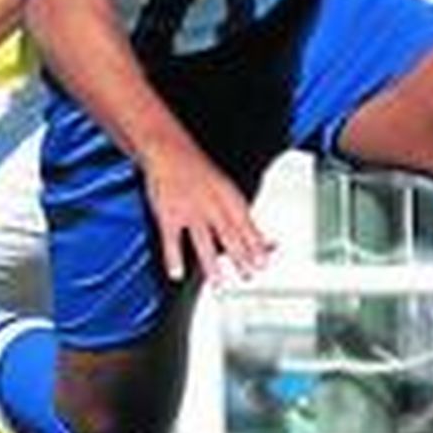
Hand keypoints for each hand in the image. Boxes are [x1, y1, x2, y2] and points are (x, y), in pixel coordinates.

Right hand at [141, 137, 274, 286]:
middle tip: (248, 275)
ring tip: (218, 282)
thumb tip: (265, 240)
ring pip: (203, 240)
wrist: (167, 150)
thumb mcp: (225, 187)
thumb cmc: (197, 170)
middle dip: (239, 256)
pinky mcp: (167, 213)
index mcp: (227, 195)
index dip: (256, 244)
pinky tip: (177, 273)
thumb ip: (241, 214)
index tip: (264, 261)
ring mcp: (189, 209)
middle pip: (228, 234)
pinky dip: (173, 258)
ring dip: (211, 264)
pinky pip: (172, 240)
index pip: (245, 223)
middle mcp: (210, 203)